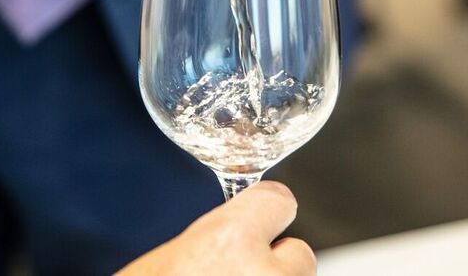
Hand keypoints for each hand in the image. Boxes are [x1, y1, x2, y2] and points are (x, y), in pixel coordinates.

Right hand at [117, 181, 315, 275]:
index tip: (263, 216)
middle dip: (276, 263)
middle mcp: (264, 275)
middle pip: (300, 253)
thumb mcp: (167, 258)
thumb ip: (210, 240)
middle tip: (240, 272)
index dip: (268, 209)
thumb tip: (227, 238)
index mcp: (229, 241)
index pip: (280, 200)